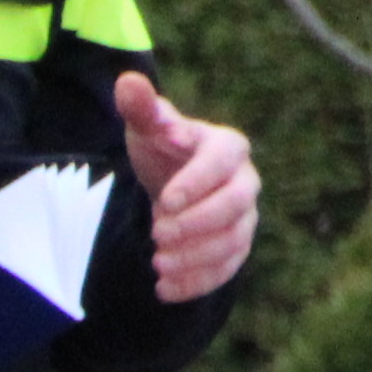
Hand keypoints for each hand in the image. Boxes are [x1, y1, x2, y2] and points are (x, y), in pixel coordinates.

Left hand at [118, 72, 258, 303]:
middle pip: (236, 205)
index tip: (165, 202)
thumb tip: (127, 82)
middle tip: (158, 234)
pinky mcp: (234, 248)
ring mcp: (243, 217)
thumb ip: (142, 109)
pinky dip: (198, 283)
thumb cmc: (162, 150)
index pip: (222, 163)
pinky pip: (227, 270)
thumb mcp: (147, 128)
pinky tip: (164, 290)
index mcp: (226, 147)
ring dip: (197, 258)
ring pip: (234, 241)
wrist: (173, 184)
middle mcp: (243, 182)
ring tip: (158, 264)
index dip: (197, 183)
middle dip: (198, 224)